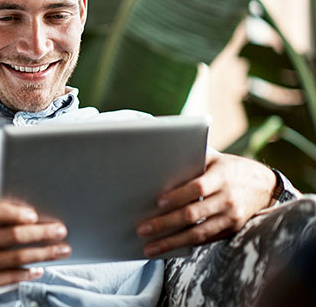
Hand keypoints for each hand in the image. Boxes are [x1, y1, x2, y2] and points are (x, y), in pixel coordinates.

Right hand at [0, 189, 69, 299]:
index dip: (15, 212)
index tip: (34, 214)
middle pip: (12, 236)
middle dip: (40, 233)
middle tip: (60, 230)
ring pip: (17, 258)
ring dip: (43, 253)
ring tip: (62, 249)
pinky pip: (11, 277)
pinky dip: (28, 273)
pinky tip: (41, 268)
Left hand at [136, 152, 275, 256]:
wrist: (265, 185)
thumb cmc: (229, 168)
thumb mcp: (214, 159)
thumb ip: (192, 161)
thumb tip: (160, 164)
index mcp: (222, 176)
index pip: (197, 187)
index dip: (177, 196)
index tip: (158, 203)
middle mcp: (228, 198)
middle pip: (192, 214)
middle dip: (165, 223)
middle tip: (142, 229)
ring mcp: (231, 217)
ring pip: (198, 233)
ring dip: (171, 242)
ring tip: (150, 248)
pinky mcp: (232, 230)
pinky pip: (206, 240)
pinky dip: (186, 245)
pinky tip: (168, 247)